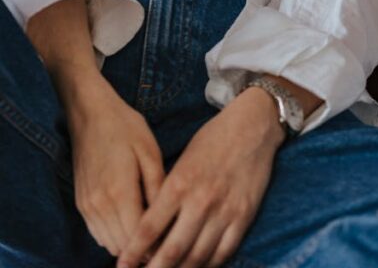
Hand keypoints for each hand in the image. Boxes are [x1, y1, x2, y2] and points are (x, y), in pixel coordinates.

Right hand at [68, 74, 165, 256]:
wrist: (90, 113)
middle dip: (145, 248)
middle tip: (166, 238)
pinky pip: (98, 234)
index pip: (139, 236)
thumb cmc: (125, 127)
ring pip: (110, 244)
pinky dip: (115, 236)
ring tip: (151, 233)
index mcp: (119, 192)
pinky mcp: (81, 204)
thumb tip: (168, 218)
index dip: (158, 243)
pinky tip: (131, 222)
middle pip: (123, 246)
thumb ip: (158, 188)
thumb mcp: (150, 151)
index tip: (174, 239)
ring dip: (129, 244)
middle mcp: (99, 205)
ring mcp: (87, 206)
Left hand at [117, 87, 284, 267]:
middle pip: (172, 250)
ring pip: (197, 257)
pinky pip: (223, 253)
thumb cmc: (213, 139)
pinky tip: (197, 267)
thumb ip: (169, 192)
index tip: (122, 267)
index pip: (150, 228)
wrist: (253, 126)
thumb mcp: (184, 160)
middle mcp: (200, 201)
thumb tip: (151, 227)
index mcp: (180, 184)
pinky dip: (208, 265)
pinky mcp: (243, 217)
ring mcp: (224, 211)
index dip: (133, 252)